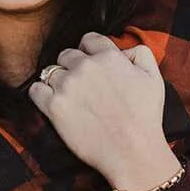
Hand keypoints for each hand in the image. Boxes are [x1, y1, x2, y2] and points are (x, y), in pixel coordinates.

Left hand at [28, 34, 175, 190]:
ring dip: (59, 81)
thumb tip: (124, 49)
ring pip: (51, 71)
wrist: (132, 151)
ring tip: (70, 96)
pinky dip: (41, 94)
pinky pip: (35, 90)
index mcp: (109, 57)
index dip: (90, 50)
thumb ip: (140, 53)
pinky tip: (52, 101)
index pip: (89, 39)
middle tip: (82, 84)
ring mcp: (67, 86)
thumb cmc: (145, 117)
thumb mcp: (154, 77)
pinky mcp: (54, 107)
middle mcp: (85, 67)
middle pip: (67, 54)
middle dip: (73, 65)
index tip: (92, 62)